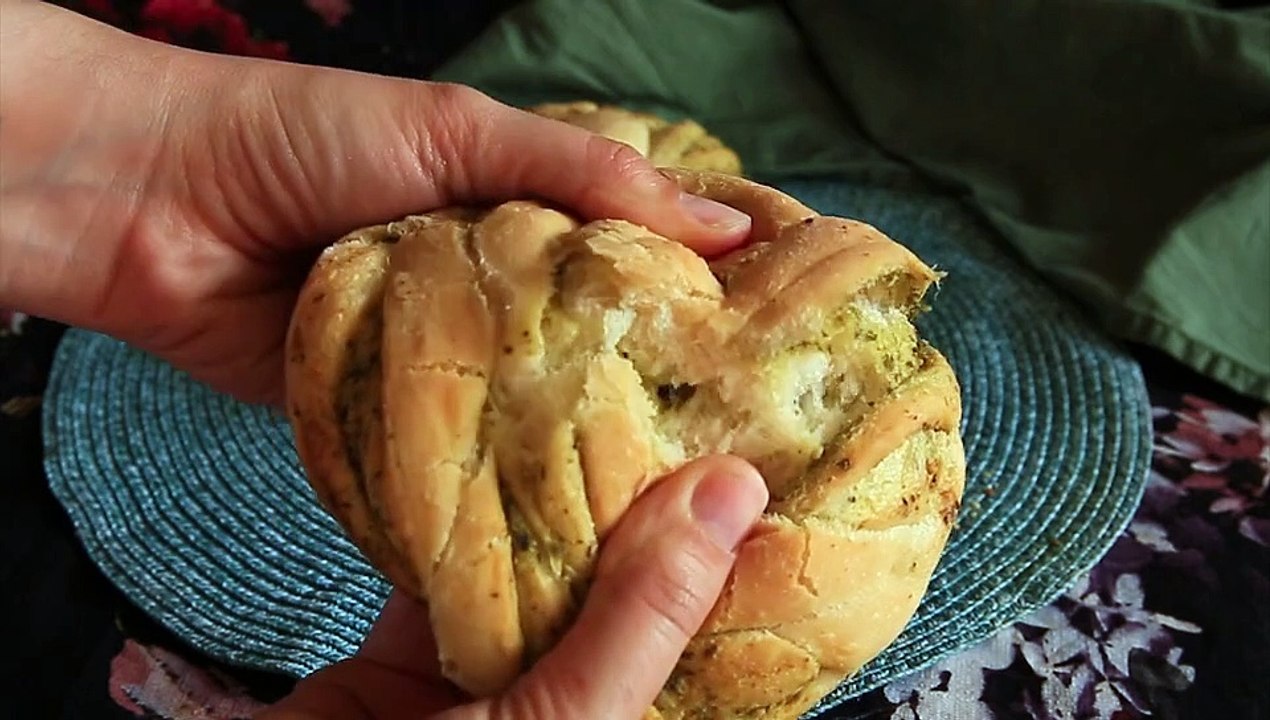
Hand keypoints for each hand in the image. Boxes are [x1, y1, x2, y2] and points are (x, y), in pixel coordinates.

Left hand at [0, 1, 750, 404]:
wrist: (155, 206)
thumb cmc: (307, 138)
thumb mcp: (458, 131)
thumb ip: (583, 179)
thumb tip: (727, 226)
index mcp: (522, 210)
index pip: (637, 254)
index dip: (708, 290)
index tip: (785, 335)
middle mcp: (498, 286)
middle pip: (597, 339)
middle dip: (661, 377)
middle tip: (752, 427)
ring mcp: (450, 354)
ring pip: (537, 401)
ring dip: (587, 430)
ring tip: (680, 474)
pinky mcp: (396, 414)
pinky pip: (465, 446)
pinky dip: (503, 464)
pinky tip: (571, 496)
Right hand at [257, 455, 768, 719]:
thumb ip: (642, 616)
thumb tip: (734, 496)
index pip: (707, 637)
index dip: (732, 555)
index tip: (752, 458)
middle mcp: (568, 708)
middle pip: (614, 597)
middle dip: (633, 510)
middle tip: (664, 403)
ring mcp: (483, 690)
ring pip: (523, 579)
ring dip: (537, 504)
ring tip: (578, 404)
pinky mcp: (397, 668)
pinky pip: (431, 579)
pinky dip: (443, 520)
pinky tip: (470, 448)